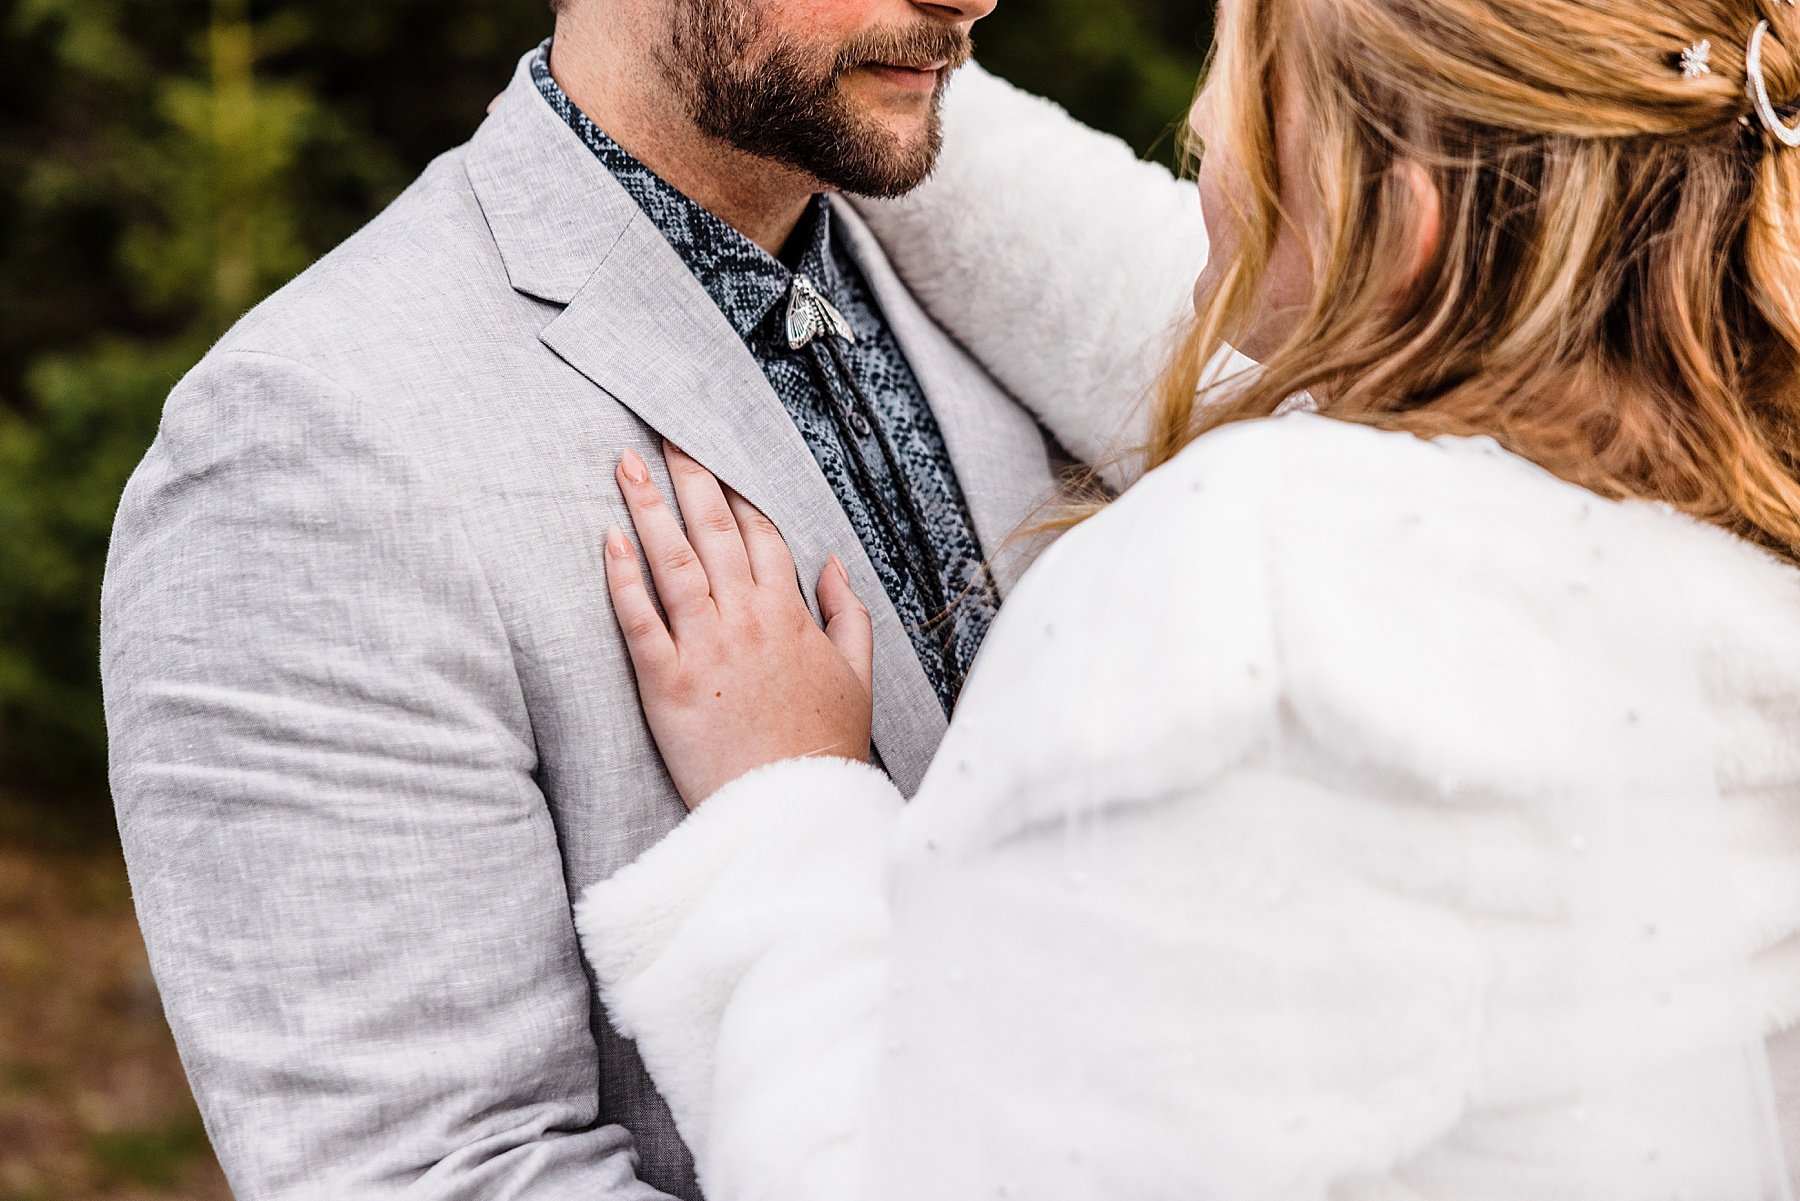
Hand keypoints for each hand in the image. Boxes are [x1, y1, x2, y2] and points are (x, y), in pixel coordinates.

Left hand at [606, 443, 874, 808]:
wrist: (792, 810)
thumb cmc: (823, 747)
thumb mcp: (857, 676)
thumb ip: (846, 614)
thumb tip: (833, 564)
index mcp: (790, 615)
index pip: (761, 535)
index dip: (737, 494)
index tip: (717, 459)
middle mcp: (747, 620)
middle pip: (714, 531)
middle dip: (690, 477)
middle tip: (665, 435)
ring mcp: (705, 648)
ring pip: (673, 561)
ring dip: (648, 508)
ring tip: (626, 465)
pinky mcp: (666, 683)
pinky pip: (639, 619)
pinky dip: (622, 577)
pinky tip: (607, 539)